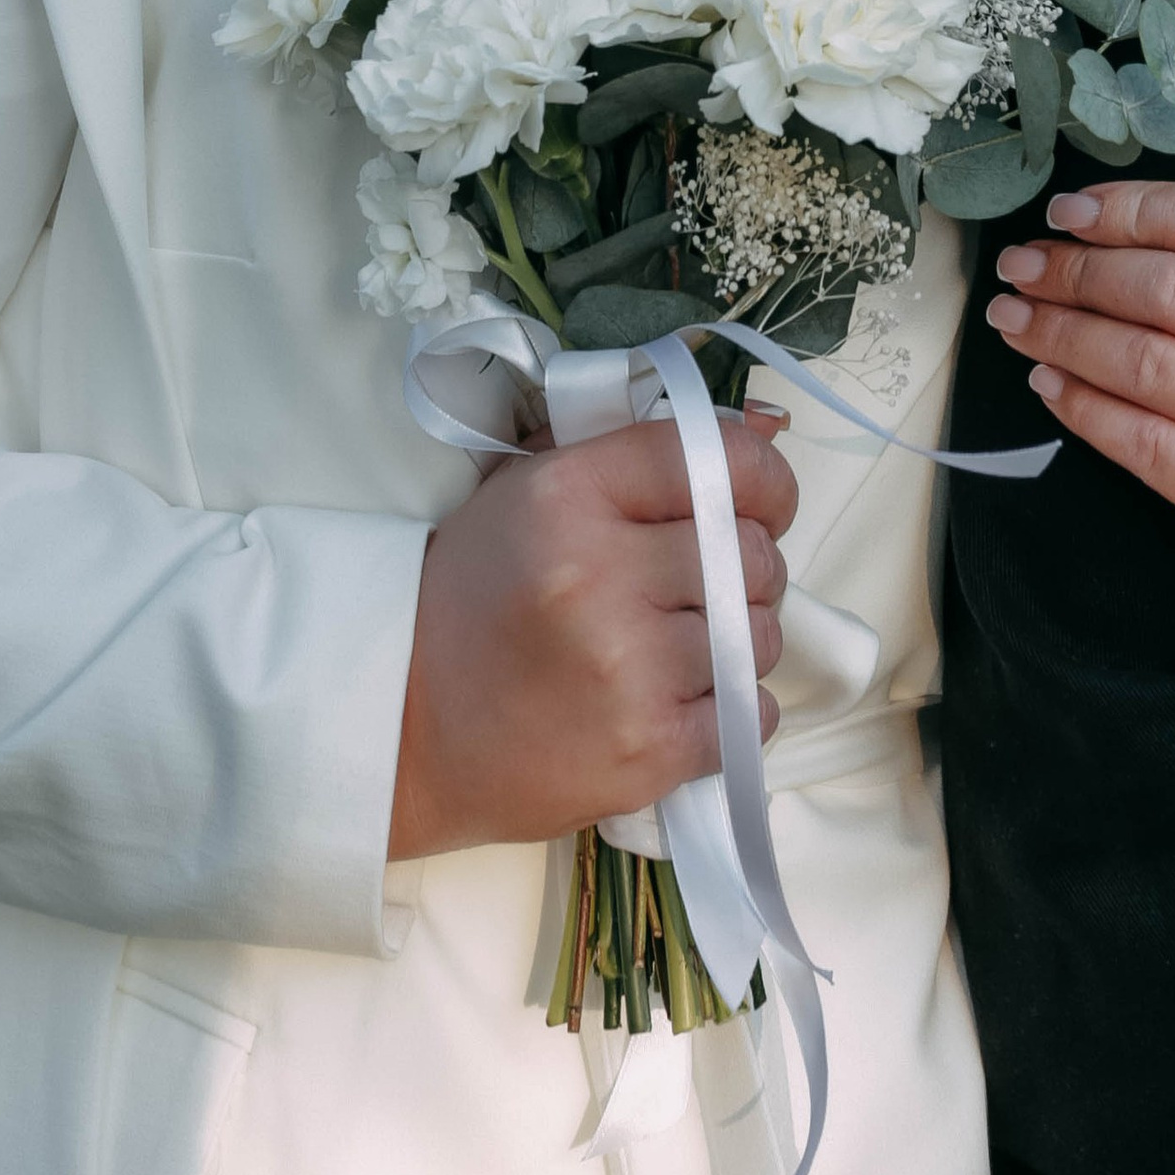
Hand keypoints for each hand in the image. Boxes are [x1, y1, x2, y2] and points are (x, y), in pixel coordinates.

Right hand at [388, 408, 799, 859]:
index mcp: (571, 493)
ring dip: (738, 643)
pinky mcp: (646, 748)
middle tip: (697, 589)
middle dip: (742, 570)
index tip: (759, 504)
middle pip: (751, 553)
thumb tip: (769, 426)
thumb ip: (639, 450)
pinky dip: (735, 709)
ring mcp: (627, 666)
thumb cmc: (476, 598)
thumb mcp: (532, 491)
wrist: (405, 727)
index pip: (714, 458)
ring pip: (759, 635)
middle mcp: (601, 572)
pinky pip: (751, 712)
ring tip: (675, 650)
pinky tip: (682, 701)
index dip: (761, 480)